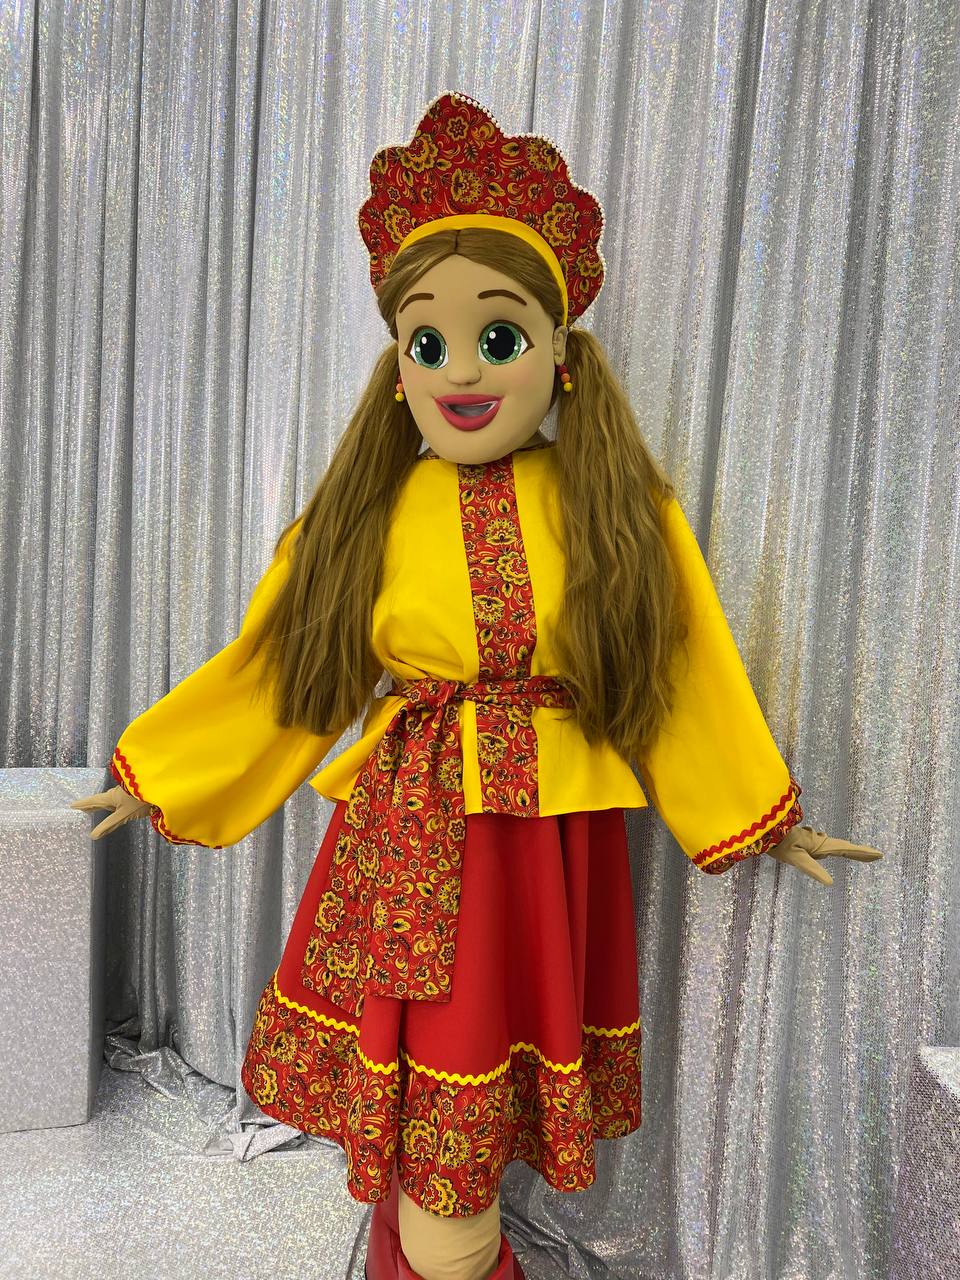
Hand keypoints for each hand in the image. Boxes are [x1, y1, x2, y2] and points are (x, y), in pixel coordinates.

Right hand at [70, 785, 153, 839]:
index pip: (92, 801)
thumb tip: (93, 836)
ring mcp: (124, 795)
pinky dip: (111, 807)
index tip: (72, 806)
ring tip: (94, 810)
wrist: (162, 789)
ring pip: (109, 801)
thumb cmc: (140, 801)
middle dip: (91, 805)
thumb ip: (109, 825)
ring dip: (101, 806)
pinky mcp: (132, 797)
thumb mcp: (123, 815)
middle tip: (81, 809)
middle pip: (100, 801)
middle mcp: (115, 795)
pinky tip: (114, 810)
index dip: (82, 804)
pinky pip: (117, 803)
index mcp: (110, 797)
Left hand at [764, 824, 883, 886]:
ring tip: (860, 854)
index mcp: (820, 845)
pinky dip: (833, 849)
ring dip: (848, 849)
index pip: (845, 849)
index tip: (879, 854)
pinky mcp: (803, 841)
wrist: (762, 827)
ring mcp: (811, 840)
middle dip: (859, 852)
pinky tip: (827, 851)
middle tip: (875, 856)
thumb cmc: (778, 843)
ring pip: (834, 845)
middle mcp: (818, 841)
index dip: (862, 852)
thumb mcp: (796, 858)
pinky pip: (824, 846)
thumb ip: (812, 868)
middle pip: (843, 847)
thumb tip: (830, 883)